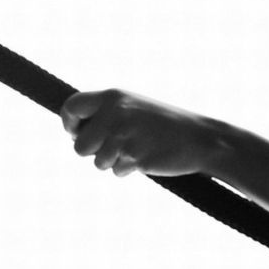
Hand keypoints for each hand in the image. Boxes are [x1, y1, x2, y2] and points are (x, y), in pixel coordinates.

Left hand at [60, 88, 227, 177]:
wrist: (199, 139)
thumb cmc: (165, 124)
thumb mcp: (134, 107)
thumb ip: (107, 113)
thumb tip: (75, 131)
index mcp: (113, 97)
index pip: (71, 107)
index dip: (69, 124)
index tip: (75, 133)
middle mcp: (115, 115)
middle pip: (80, 144)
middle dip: (93, 152)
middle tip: (111, 149)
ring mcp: (124, 137)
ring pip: (98, 162)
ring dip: (113, 162)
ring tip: (135, 151)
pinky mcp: (135, 158)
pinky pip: (117, 171)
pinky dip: (128, 169)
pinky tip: (146, 158)